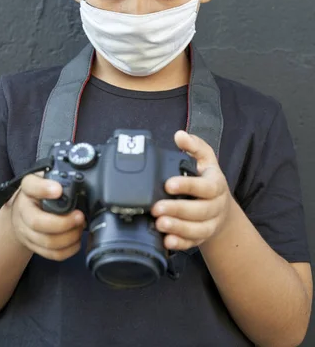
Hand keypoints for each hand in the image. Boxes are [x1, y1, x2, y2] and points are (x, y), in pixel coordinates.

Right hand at [9, 172, 84, 260]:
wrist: (22, 210)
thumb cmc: (40, 192)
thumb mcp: (46, 178)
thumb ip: (57, 177)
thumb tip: (78, 180)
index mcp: (27, 189)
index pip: (30, 186)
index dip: (44, 189)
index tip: (58, 190)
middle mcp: (23, 210)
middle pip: (37, 222)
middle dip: (63, 222)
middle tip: (79, 216)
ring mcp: (26, 231)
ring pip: (46, 241)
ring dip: (68, 237)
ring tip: (80, 227)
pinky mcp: (33, 245)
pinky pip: (51, 254)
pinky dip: (67, 250)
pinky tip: (76, 240)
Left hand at [151, 130, 231, 250]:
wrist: (221, 207)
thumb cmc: (207, 179)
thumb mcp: (205, 159)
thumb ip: (194, 146)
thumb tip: (180, 135)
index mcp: (216, 184)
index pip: (206, 187)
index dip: (188, 186)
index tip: (168, 184)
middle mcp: (216, 206)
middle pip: (200, 211)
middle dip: (178, 210)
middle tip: (156, 208)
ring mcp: (210, 224)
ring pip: (198, 229)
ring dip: (178, 228)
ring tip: (159, 224)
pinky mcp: (202, 237)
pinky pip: (193, 243)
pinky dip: (181, 243)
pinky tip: (167, 241)